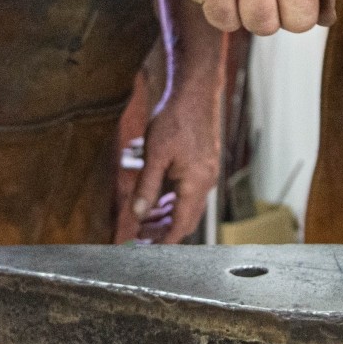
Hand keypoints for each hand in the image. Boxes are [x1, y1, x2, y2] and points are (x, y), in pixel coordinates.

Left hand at [117, 69, 220, 243]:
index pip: (181, 225)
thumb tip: (137, 215)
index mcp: (196, 184)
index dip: (164, 241)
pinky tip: (154, 194)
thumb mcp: (155, 156)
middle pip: (186, 218)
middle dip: (163, 230)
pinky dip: (171, 197)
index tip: (146, 250)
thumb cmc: (176, 120)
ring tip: (143, 218)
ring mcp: (205, 172)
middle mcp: (205, 182)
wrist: (195, 93)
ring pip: (186, 204)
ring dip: (165, 213)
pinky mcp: (201, 163)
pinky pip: (187, 189)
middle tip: (140, 236)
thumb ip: (146, 188)